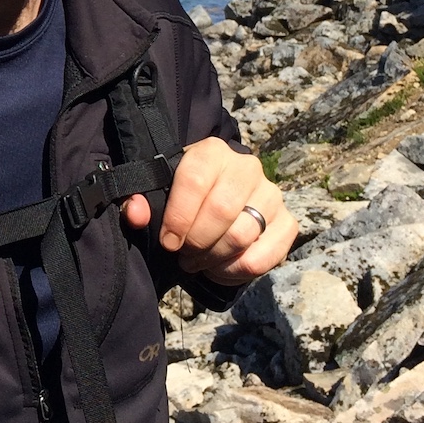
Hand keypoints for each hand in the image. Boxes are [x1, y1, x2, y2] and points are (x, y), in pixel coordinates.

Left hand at [122, 137, 296, 285]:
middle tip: (184, 255)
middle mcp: (247, 167)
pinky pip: (264, 256)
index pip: (196, 180)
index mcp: (211, 152)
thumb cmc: (183, 196)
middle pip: (222, 211)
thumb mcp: (155, 192)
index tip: (168, 241)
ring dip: (214, 258)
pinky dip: (237, 270)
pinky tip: (220, 268)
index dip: (179, 217)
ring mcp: (271, 194)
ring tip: (198, 261)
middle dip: (197, 242)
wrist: (217, 196)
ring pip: (242, 236)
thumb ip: (137, 201)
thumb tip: (136, 213)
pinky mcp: (287, 222)